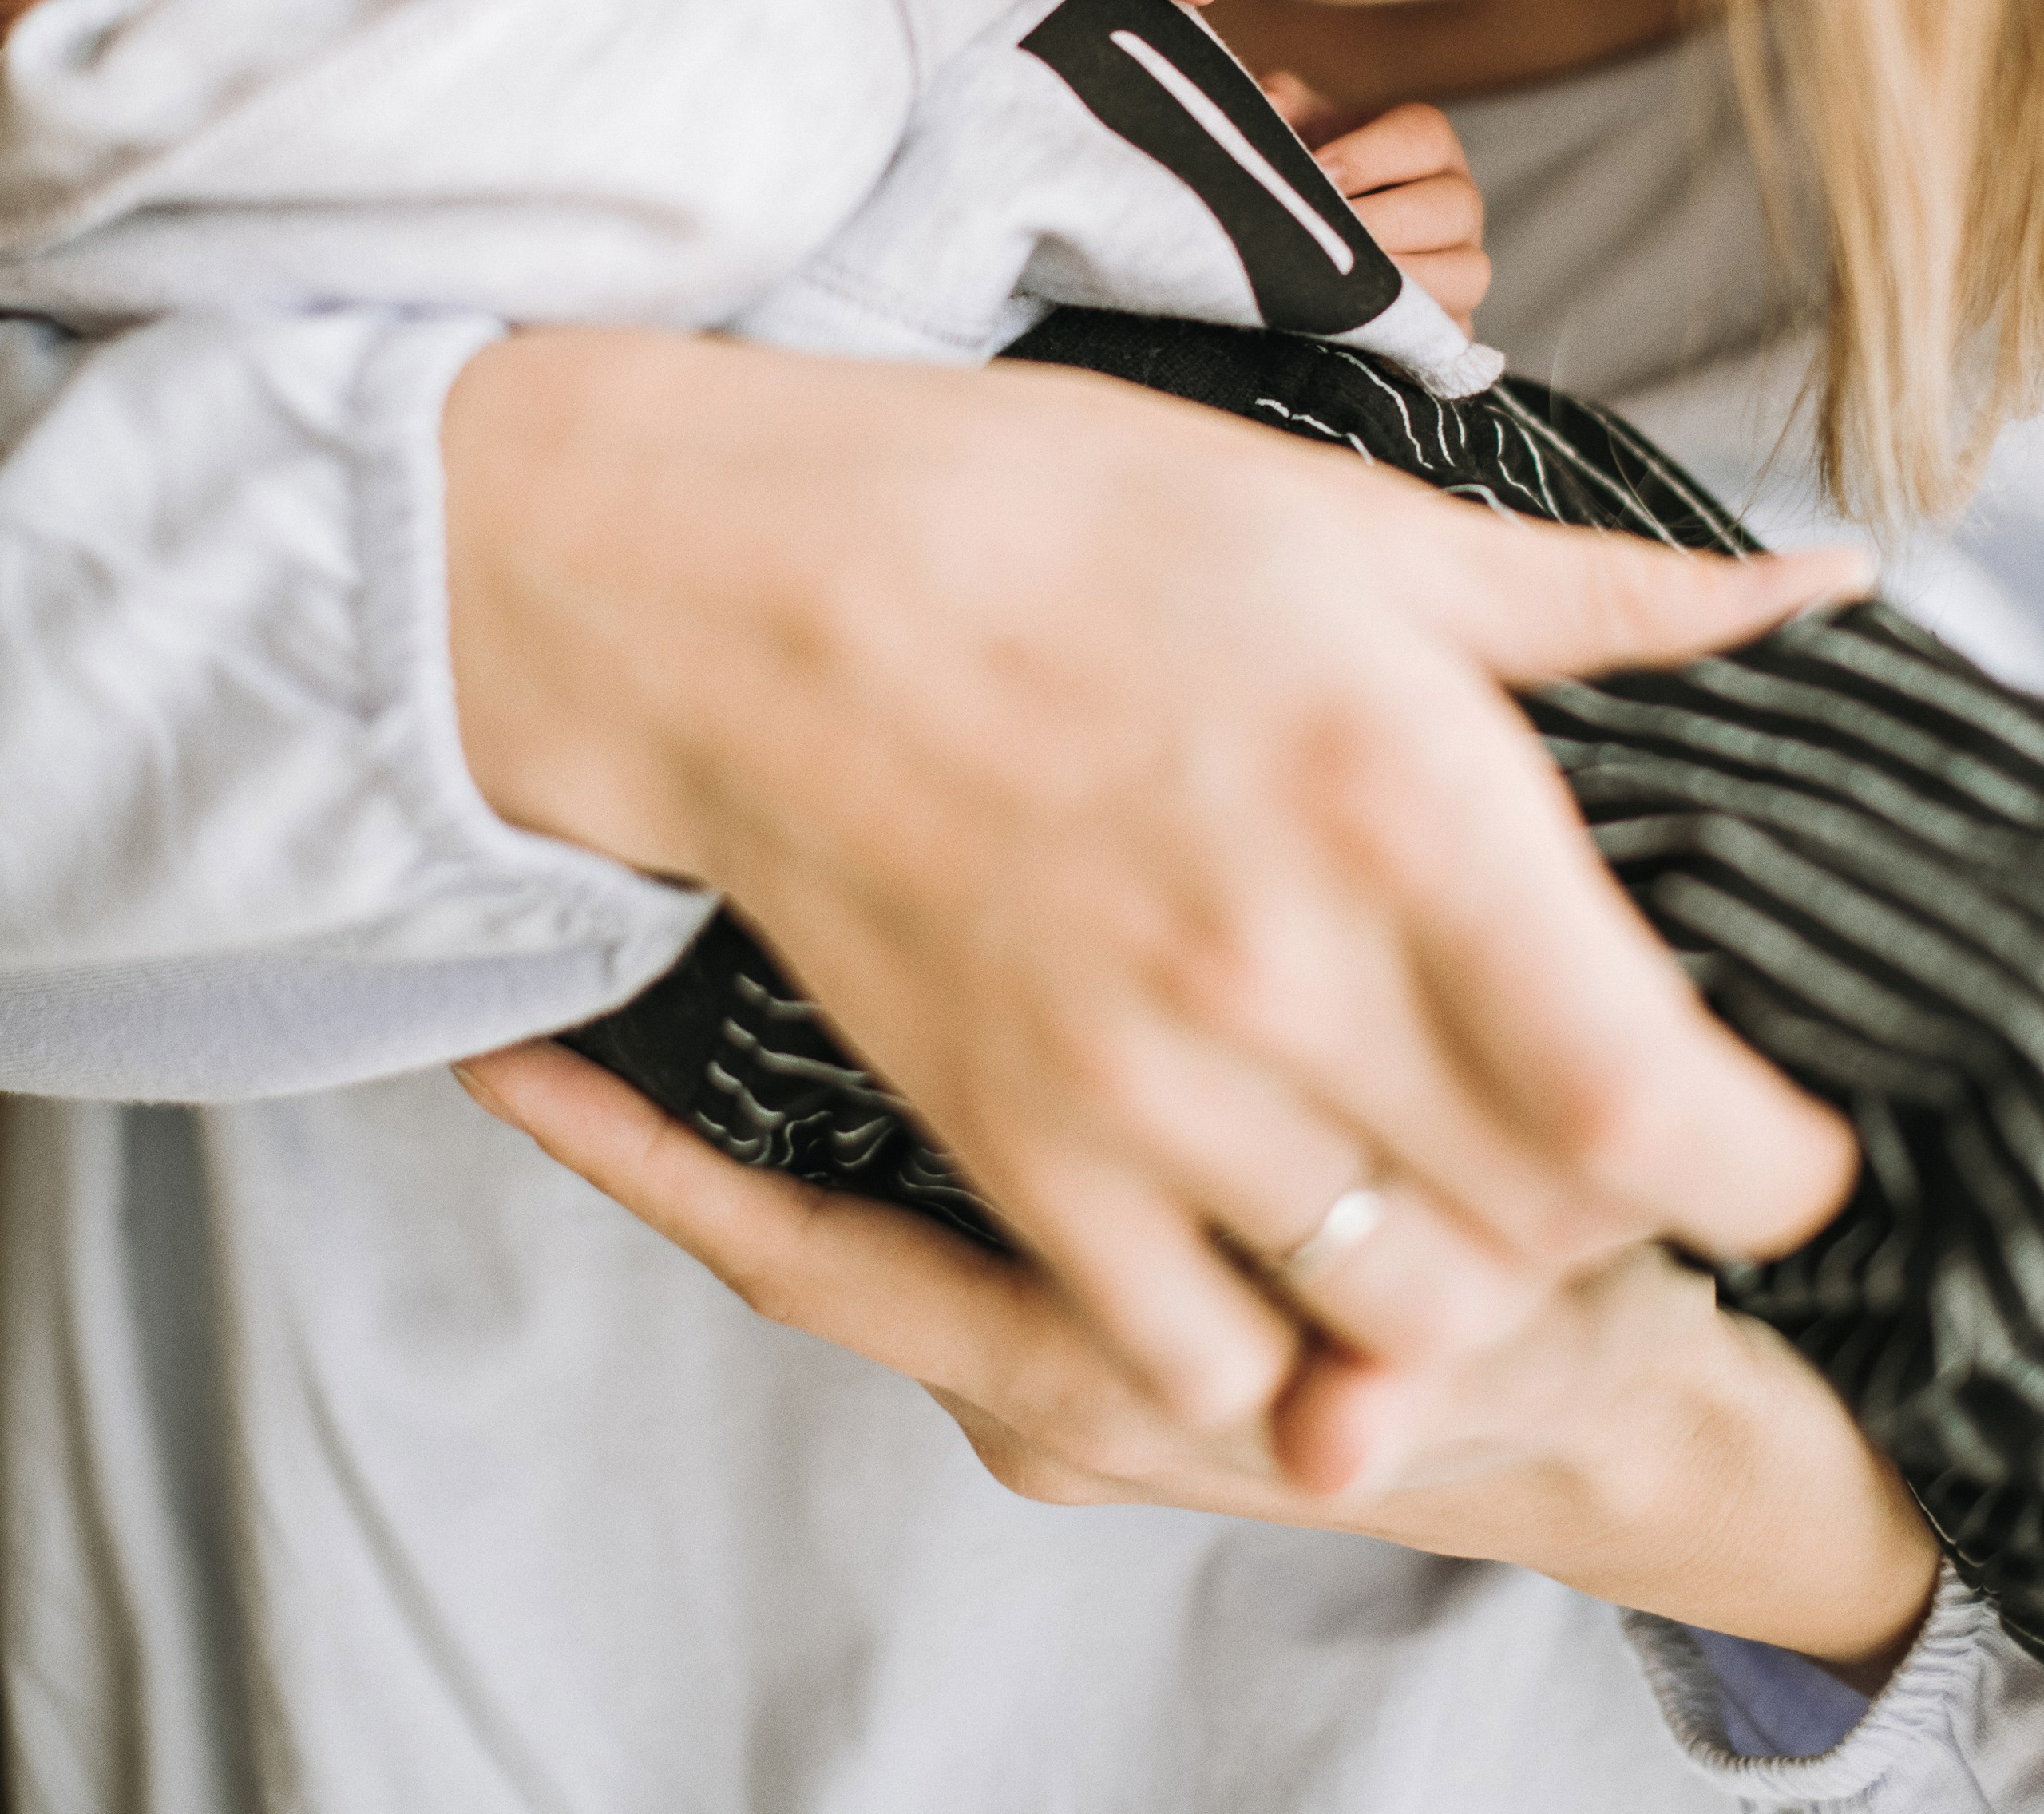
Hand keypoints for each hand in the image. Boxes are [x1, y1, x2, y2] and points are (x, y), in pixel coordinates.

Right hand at [445, 331, 1863, 1434]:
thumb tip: (1812, 596)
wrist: (740, 586)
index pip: (1654, 1102)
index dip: (1761, 1160)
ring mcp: (1135, 1085)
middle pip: (1550, 1233)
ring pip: (1393, 1319)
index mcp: (1399, 798)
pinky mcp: (1014, 1148)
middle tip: (1599, 1116)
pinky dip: (1277, 1339)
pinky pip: (1196, 1355)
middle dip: (1625, 1207)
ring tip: (1444, 1164)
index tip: (1770, 1129)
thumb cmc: (1048, 517)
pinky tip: (1281, 1226)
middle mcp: (1281, 974)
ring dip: (1463, 1272)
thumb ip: (1601, 600)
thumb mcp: (1349, 522)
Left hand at [456, 1046, 1936, 1681]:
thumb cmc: (1529, 1353)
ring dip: (743, 1097)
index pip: (815, 1261)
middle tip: (543, 947)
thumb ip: (1393, 1385)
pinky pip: (921, 1198)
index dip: (658, 1170)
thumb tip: (1335, 1439)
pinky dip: (859, 1107)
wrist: (1583, 1433)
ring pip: (851, 1199)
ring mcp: (1037, 1353)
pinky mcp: (1076, 1305)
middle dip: (668, 1115)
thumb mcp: (1494, 1354)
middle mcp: (1028, 1380)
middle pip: (795, 1228)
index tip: (519, 1065)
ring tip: (642, 926)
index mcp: (1089, 1384)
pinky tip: (837, 965)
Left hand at [1262, 81, 1489, 328]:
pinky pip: (1449, 336)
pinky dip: (1405, 336)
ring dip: (1398, 285)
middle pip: (1451, 206)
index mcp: (1427, 147)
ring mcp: (1463, 267)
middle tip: (1321, 239)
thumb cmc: (1305, 181)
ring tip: (1336, 288)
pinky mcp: (1449, 328)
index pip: (1424, 135)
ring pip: (1466, 273)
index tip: (1317, 170)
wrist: (1309, 253)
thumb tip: (1271, 104)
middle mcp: (1457, 203)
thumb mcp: (1292, 132)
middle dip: (1381, 224)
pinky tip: (1350, 331)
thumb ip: (1280, 107)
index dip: (1370, 153)